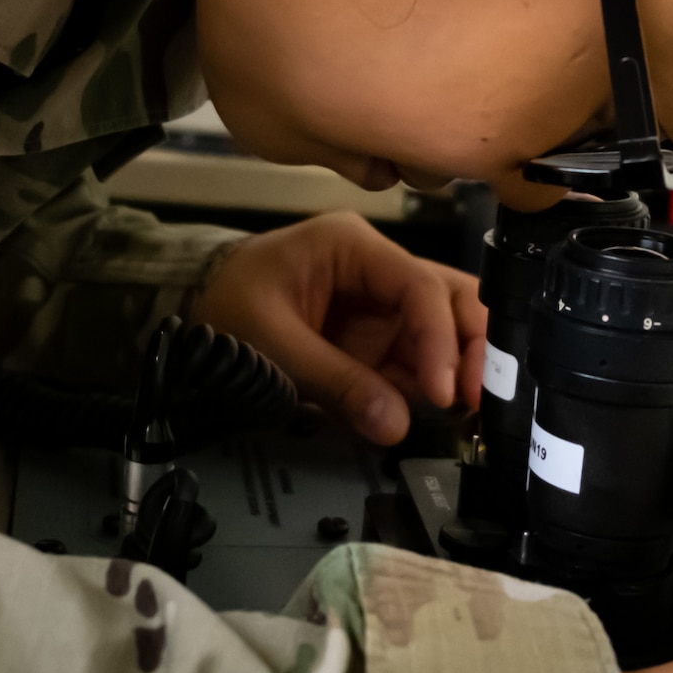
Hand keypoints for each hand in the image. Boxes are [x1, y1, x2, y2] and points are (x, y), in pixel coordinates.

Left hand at [188, 211, 485, 442]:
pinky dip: (434, 388)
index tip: (443, 392)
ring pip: (447, 331)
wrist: (194, 316)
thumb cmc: (226, 309)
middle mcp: (380, 271)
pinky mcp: (379, 342)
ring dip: (461, 370)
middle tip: (478, 399)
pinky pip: (419, 363)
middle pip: (451, 299)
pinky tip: (444, 414)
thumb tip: (395, 426)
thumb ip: (335, 382)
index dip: (441, 340)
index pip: (419, 287)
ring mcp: (384, 308)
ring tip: (468, 413)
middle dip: (471, 347)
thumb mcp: (272, 343)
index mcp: (353, 247)